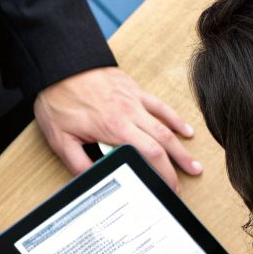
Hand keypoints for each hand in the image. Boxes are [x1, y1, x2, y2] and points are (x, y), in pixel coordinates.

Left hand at [34, 67, 202, 189]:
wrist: (61, 65)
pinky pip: (160, 106)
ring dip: (181, 148)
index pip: (148, 155)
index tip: (166, 188)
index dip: (161, 174)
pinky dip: (174, 119)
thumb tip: (92, 180)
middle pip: (162, 144)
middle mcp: (129, 114)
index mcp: (114, 128)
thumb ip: (78, 162)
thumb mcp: (60, 138)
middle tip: (181, 187)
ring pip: (165, 127)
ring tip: (194, 165)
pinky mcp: (134, 90)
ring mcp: (134, 101)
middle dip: (176, 167)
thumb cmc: (59, 99)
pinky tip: (186, 130)